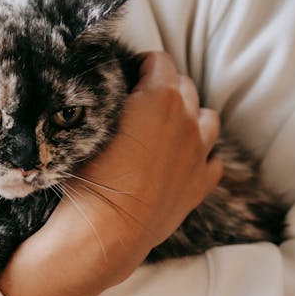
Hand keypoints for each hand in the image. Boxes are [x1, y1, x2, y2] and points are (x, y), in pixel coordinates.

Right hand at [0, 52, 222, 295]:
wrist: (103, 234)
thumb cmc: (85, 180)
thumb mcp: (83, 129)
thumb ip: (101, 102)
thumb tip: (98, 91)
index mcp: (160, 98)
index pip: (159, 61)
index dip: (140, 66)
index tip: (125, 77)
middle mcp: (186, 120)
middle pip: (185, 87)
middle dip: (164, 89)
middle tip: (137, 104)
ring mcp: (199, 154)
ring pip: (207, 119)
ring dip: (188, 119)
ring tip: (162, 131)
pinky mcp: (200, 184)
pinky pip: (211, 159)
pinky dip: (197, 155)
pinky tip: (176, 162)